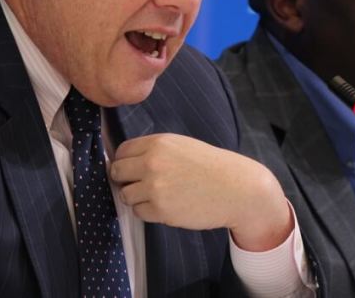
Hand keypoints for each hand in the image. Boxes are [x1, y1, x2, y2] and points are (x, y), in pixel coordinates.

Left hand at [110, 133, 292, 250]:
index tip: (131, 169)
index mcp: (159, 143)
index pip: (122, 151)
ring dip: (137, 197)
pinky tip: (168, 205)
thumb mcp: (183, 146)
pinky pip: (139, 212)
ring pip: (125, 195)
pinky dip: (149, 211)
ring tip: (159, 195)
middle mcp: (153, 163)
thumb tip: (125, 162)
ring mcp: (155, 187)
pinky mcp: (161, 210)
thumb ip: (155, 151)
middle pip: (117, 172)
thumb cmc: (213, 167)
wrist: (237, 188)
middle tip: (140, 184)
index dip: (124, 161)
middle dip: (125, 179)